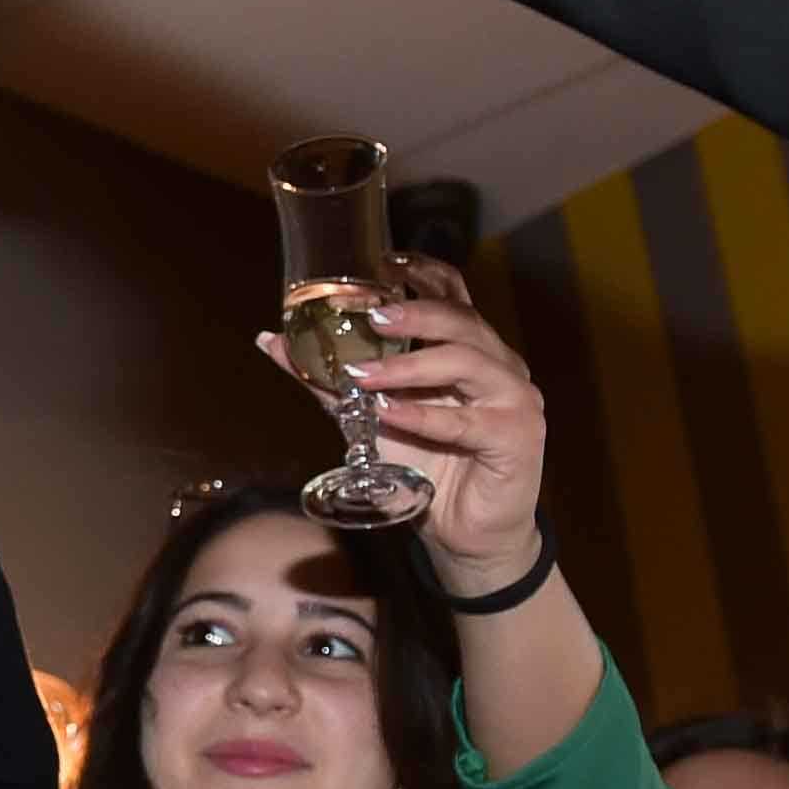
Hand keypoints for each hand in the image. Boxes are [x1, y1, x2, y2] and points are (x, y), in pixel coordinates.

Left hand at [319, 256, 545, 584]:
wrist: (463, 530)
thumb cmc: (424, 465)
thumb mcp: (367, 417)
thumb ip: (327, 380)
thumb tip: (271, 341)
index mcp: (469, 349)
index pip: (455, 295)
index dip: (425, 272)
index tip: (385, 259)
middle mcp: (497, 364)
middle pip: (461, 321)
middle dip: (414, 313)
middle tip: (370, 316)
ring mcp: (514, 397)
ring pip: (466, 361)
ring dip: (409, 367)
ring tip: (363, 376)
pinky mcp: (517, 436)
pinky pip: (467, 421)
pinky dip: (423, 417)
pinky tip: (388, 416)